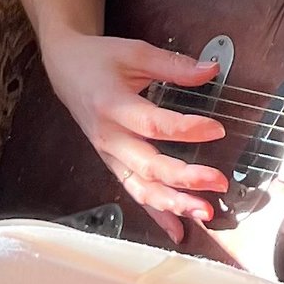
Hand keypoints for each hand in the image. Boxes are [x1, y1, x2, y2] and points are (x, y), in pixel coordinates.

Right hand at [43, 30, 226, 240]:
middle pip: (147, 165)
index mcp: (112, 105)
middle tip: (218, 182)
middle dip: (185, 178)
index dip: (186, 129)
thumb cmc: (98, 61)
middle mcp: (109, 137)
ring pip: (140, 188)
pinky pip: (135, 193)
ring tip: (204, 213)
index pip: (153, 124)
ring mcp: (109, 155)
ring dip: (173, 204)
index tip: (216, 129)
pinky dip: (157, 215)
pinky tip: (179, 230)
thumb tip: (210, 70)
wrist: (65, 69)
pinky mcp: (113, 164)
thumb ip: (174, 65)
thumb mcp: (135, 52)